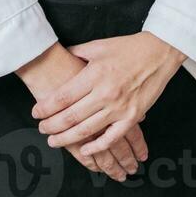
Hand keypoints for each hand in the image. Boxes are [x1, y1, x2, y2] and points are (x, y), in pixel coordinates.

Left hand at [30, 31, 185, 157]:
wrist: (160, 51)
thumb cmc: (129, 47)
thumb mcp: (99, 45)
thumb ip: (77, 52)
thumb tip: (61, 56)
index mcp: (94, 74)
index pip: (62, 97)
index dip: (45, 107)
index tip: (36, 113)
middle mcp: (104, 93)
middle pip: (70, 116)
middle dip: (51, 126)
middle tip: (41, 129)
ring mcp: (119, 107)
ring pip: (86, 130)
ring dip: (67, 139)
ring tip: (54, 141)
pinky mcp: (132, 116)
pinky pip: (111, 138)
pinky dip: (97, 147)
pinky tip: (85, 151)